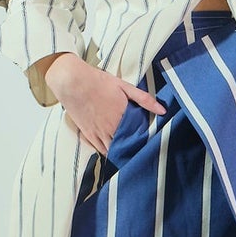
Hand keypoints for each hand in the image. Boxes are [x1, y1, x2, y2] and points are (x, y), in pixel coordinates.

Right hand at [45, 53, 165, 157]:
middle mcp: (113, 127)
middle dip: (136, 147)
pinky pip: (102, 150)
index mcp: (124, 115)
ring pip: (115, 150)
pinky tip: (115, 154)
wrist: (72, 82)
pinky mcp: (89, 135)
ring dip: (123, 153)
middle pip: (129, 144)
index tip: (152, 141)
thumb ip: (144, 99)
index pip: (140, 134)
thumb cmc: (99, 81)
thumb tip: (163, 111)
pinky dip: (109, 153)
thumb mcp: (124, 86)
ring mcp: (100, 133)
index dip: (146, 139)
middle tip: (143, 150)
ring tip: (131, 155)